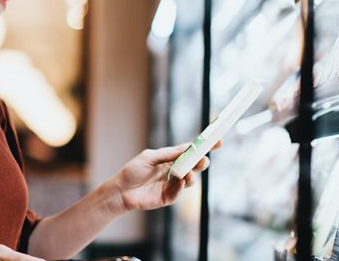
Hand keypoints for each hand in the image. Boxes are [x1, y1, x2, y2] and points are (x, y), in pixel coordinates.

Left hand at [107, 140, 223, 212]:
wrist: (120, 191)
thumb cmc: (132, 171)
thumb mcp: (149, 157)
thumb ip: (168, 154)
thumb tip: (186, 148)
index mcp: (169, 159)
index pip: (189, 152)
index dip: (204, 147)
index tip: (218, 141)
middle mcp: (173, 171)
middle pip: (193, 166)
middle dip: (201, 163)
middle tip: (204, 160)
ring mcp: (172, 185)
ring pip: (189, 180)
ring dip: (191, 176)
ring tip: (188, 173)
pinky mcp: (168, 197)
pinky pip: (178, 192)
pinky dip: (180, 187)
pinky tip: (180, 181)